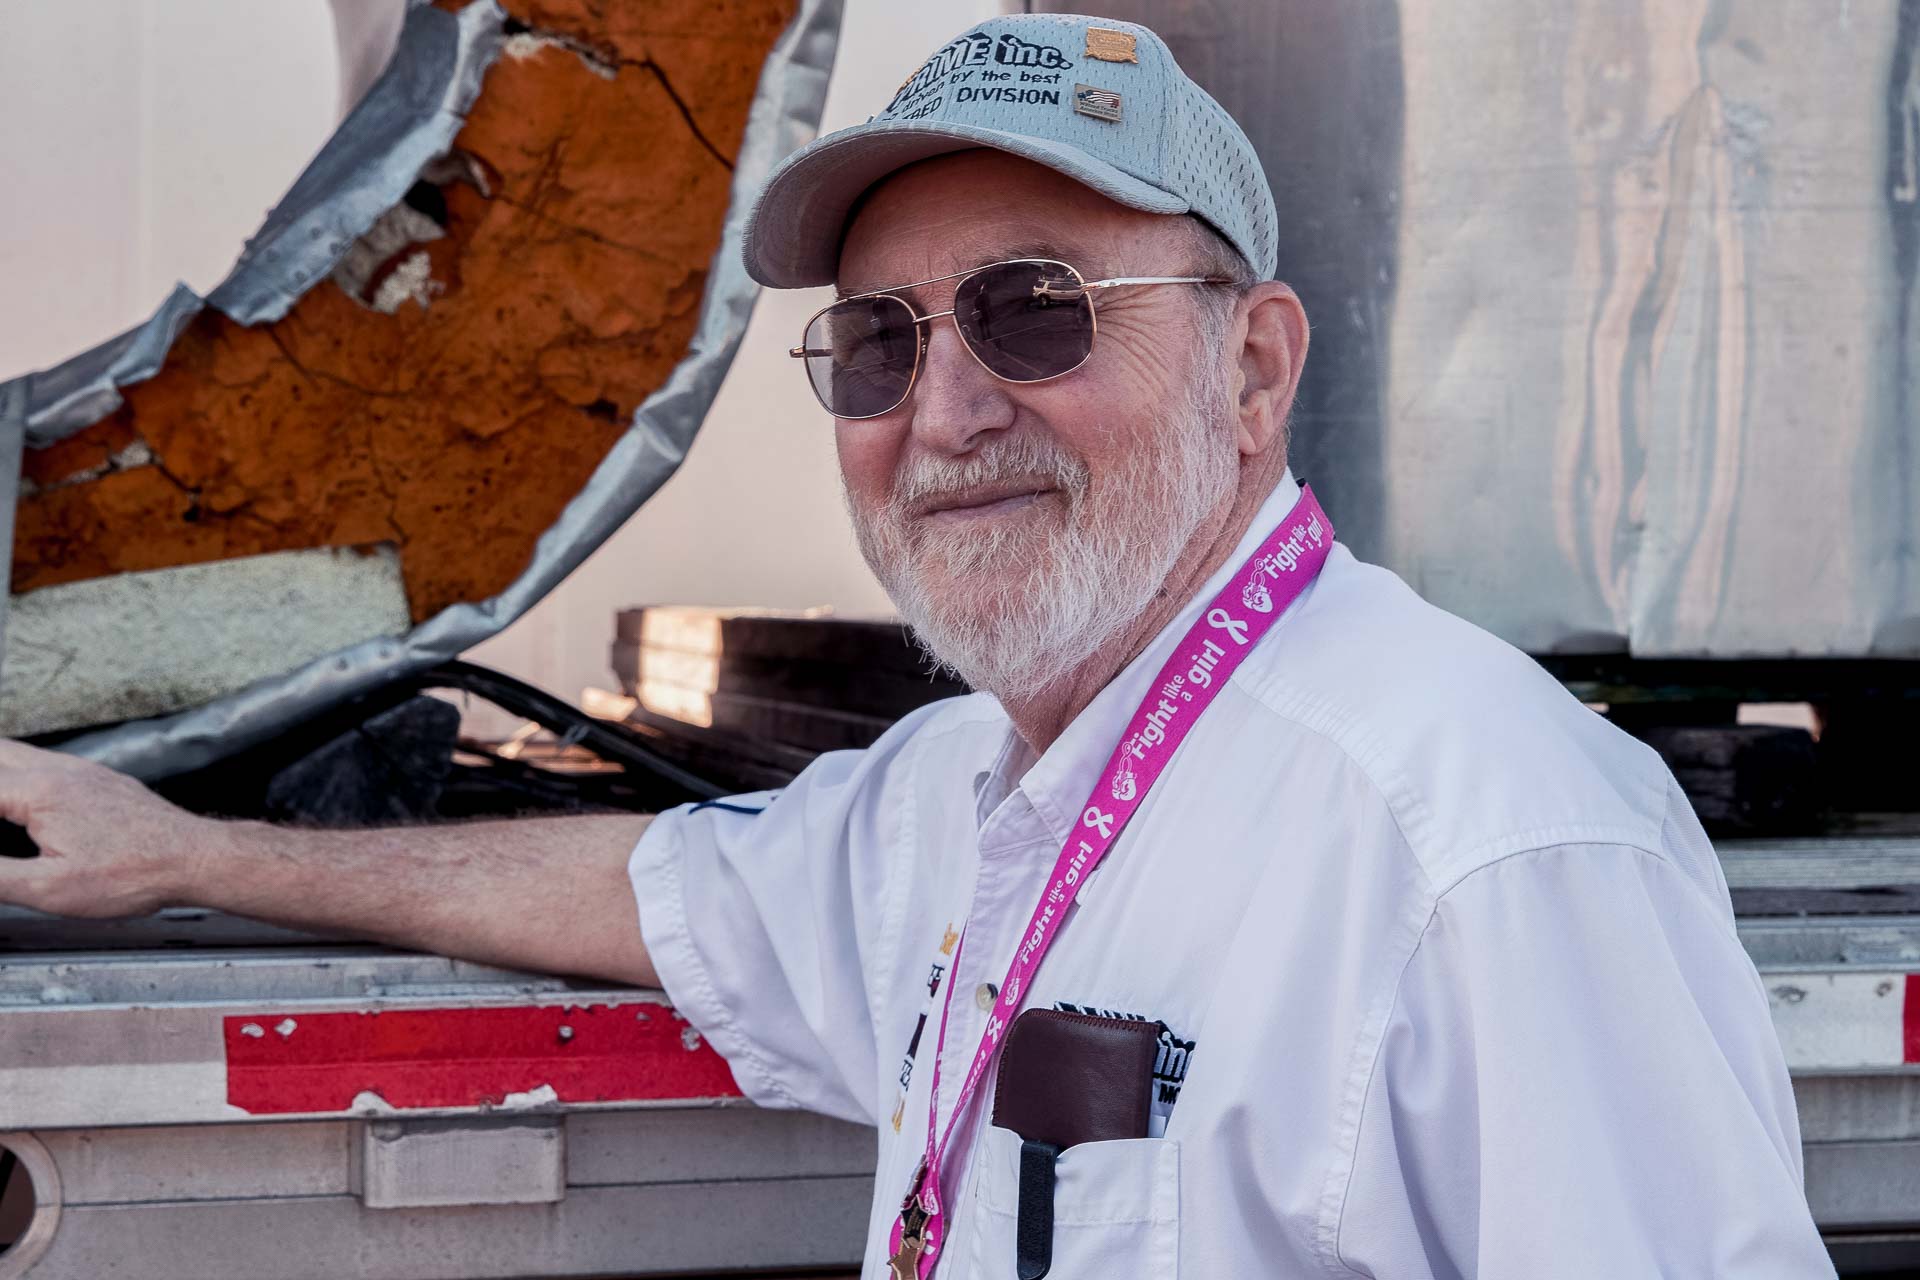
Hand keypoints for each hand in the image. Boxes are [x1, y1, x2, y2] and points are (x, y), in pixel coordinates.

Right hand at [0, 738, 218, 918]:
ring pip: (17, 753)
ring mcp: (83, 772)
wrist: (196, 858)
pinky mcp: (100, 781)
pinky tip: (16, 792)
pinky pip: (43, 763)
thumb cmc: (136, 874)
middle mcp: (60, 771)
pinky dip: (14, 769)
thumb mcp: (50, 889)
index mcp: (39, 792)